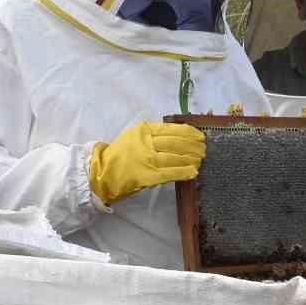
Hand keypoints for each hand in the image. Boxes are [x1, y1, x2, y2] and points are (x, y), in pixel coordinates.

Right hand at [88, 121, 204, 205]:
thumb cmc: (121, 154)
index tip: (200, 137)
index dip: (190, 133)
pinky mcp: (147, 175)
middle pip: (178, 143)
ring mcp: (147, 159)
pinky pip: (170, 173)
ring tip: (200, 161)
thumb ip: (154, 135)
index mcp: (145, 130)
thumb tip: (180, 137)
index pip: (173, 129)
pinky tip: (193, 173)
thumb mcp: (136, 136)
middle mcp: (147, 142)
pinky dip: (184, 172)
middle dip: (194, 147)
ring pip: (176, 158)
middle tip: (204, 151)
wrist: (102, 172)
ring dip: (192, 160)